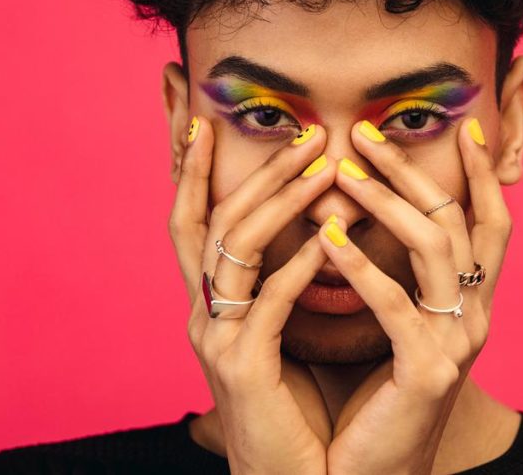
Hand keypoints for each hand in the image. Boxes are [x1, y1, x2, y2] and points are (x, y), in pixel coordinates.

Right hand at [170, 116, 337, 474]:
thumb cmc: (297, 407)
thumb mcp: (279, 335)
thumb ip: (281, 284)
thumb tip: (312, 228)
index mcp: (209, 304)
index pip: (191, 220)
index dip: (189, 169)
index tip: (200, 116)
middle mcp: (201, 314)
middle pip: (210, 220)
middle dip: (251, 168)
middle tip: (303, 131)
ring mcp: (215, 340)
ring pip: (235, 247)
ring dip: (280, 200)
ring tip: (325, 165)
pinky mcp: (242, 369)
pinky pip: (269, 302)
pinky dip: (299, 264)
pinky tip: (333, 236)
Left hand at [315, 117, 511, 474]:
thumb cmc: (373, 396)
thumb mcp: (394, 326)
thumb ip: (396, 275)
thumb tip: (364, 213)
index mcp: (469, 304)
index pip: (489, 223)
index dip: (482, 175)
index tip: (464, 127)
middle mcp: (474, 317)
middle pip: (457, 220)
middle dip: (413, 170)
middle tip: (365, 133)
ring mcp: (456, 344)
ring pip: (435, 248)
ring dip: (387, 202)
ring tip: (341, 174)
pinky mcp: (427, 373)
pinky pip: (396, 306)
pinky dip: (362, 266)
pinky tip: (328, 237)